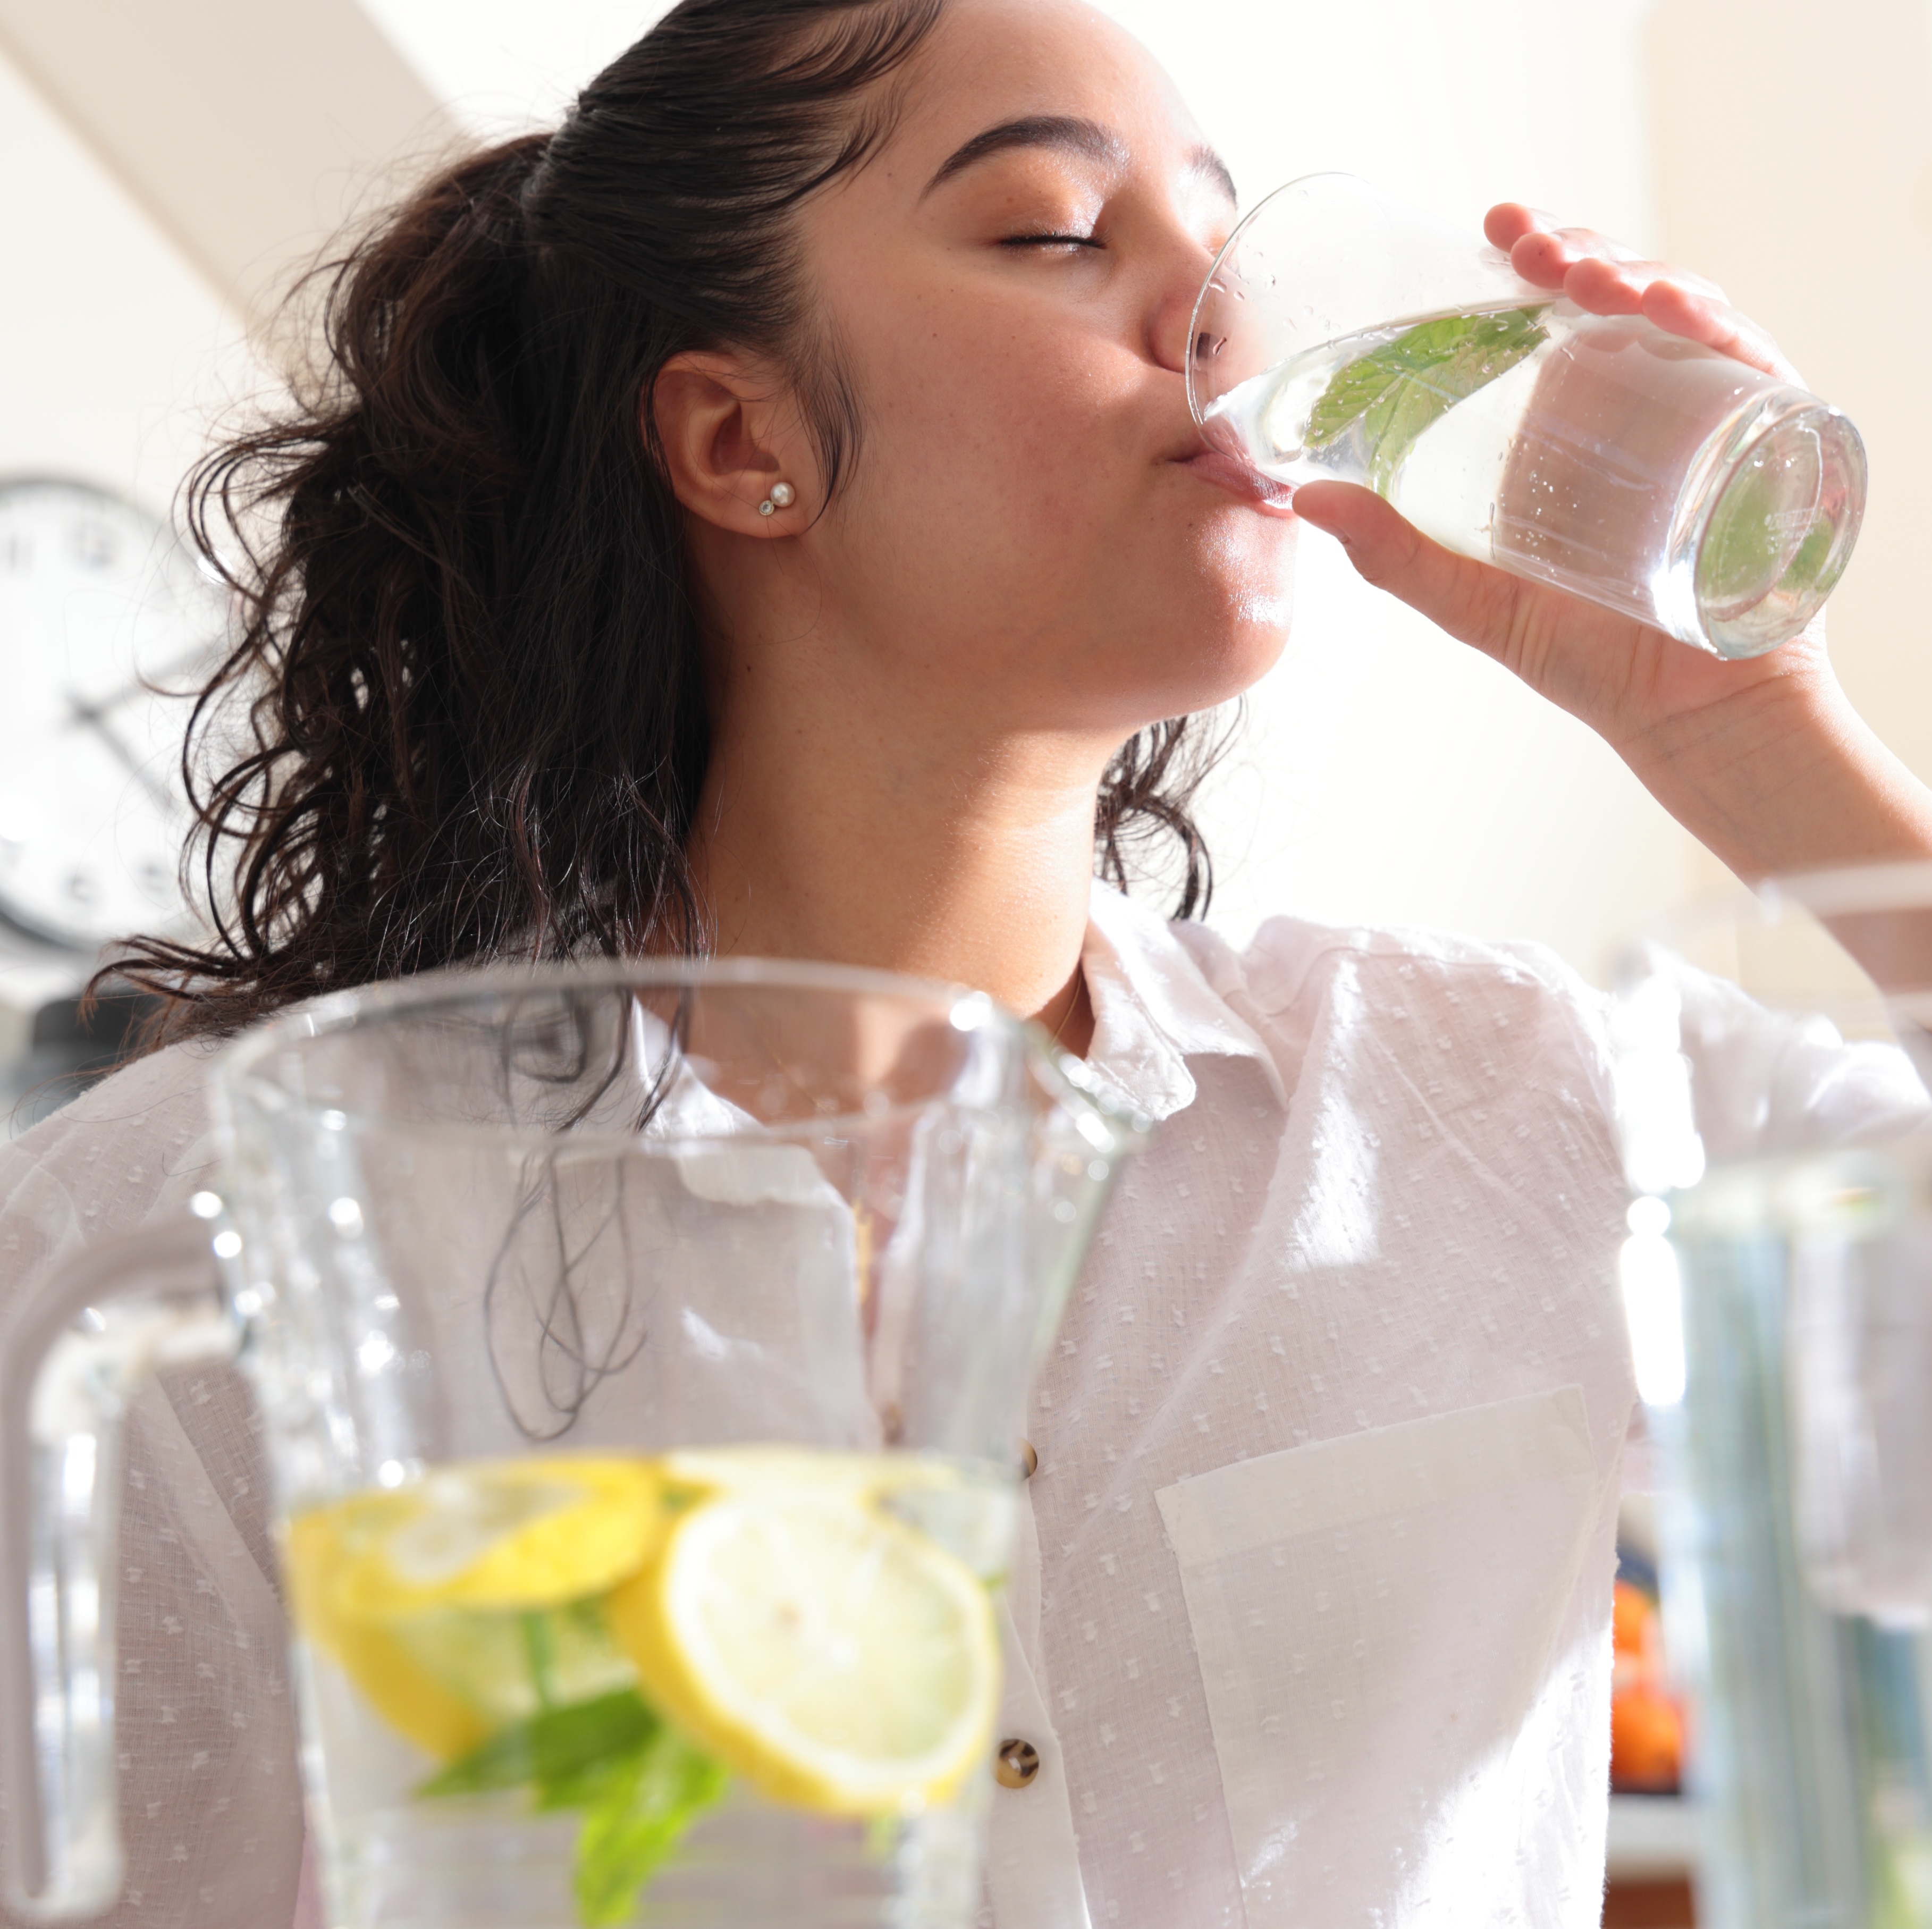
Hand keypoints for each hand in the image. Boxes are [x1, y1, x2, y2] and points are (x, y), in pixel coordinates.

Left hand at [1289, 204, 1931, 879]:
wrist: (1687, 719)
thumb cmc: (1587, 661)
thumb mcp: (1475, 601)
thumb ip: (1393, 555)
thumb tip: (1303, 500)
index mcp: (1573, 425)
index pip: (1557, 314)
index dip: (1533, 259)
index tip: (1495, 230)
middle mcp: (1642, 407)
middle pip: (1618, 297)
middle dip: (1577, 251)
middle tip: (1527, 244)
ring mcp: (1707, 419)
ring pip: (1682, 314)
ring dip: (1638, 275)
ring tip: (1587, 273)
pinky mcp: (1767, 444)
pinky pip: (1749, 364)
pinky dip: (1715, 328)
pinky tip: (1673, 312)